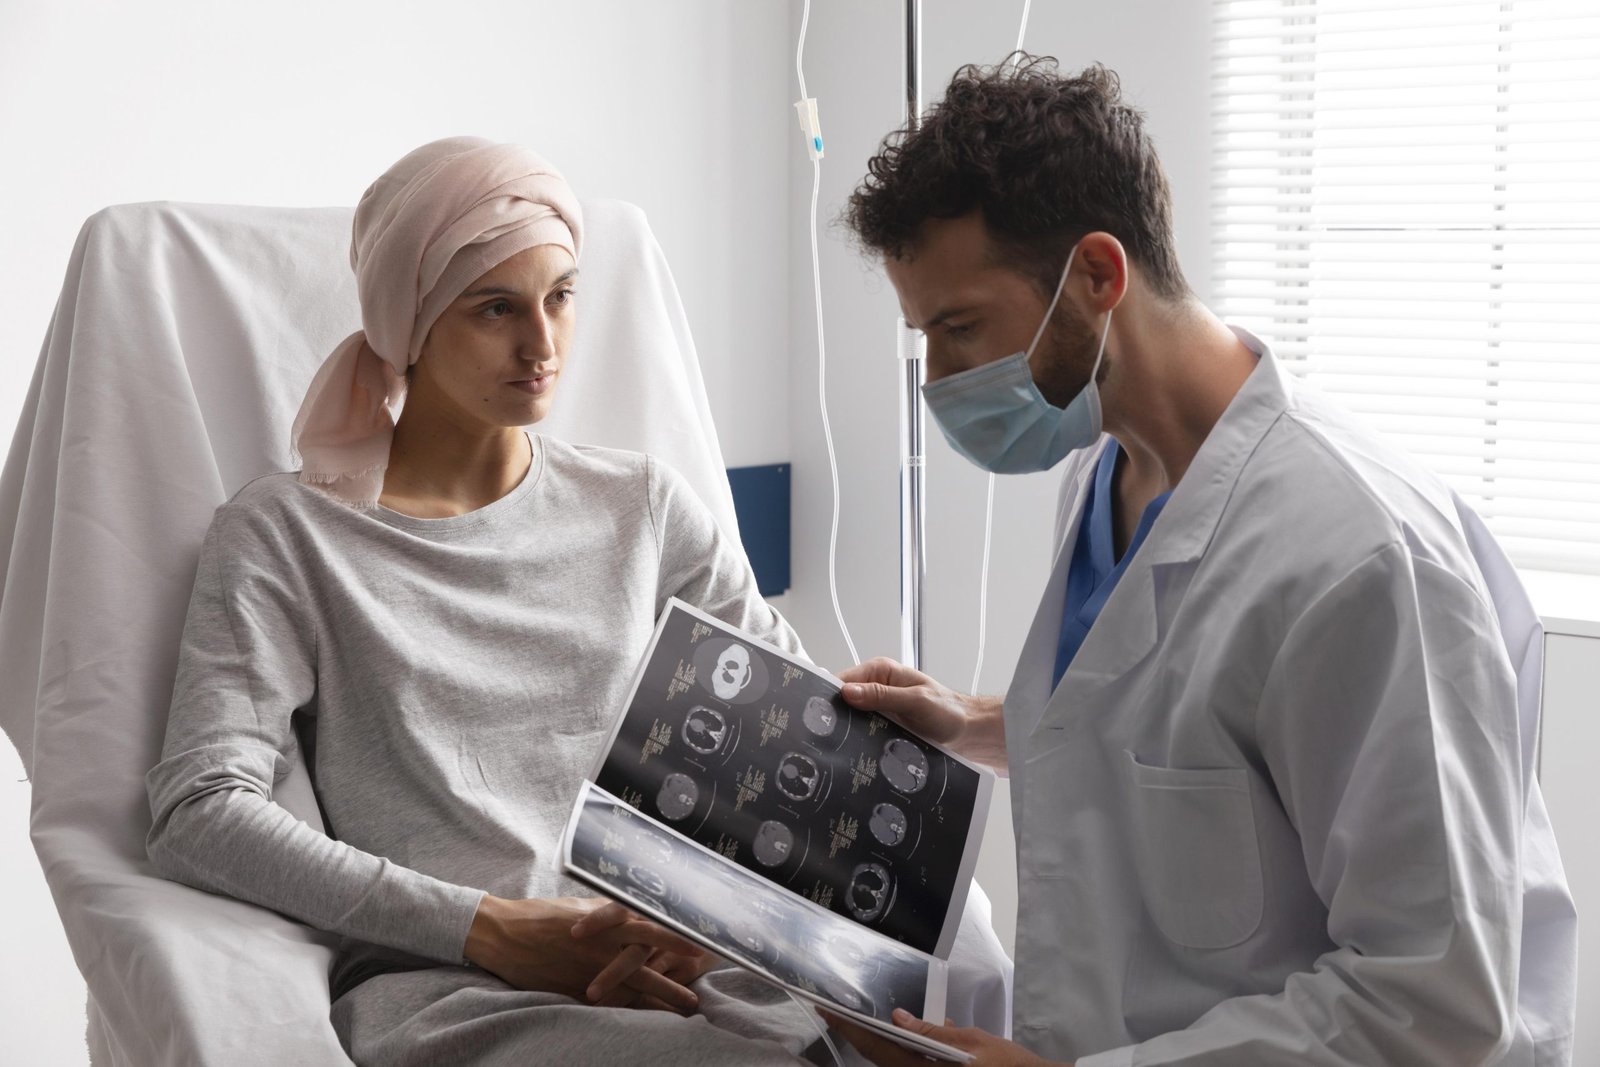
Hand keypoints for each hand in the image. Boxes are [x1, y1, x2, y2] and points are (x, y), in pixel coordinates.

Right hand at [464, 895, 703, 1012]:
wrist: (504, 934)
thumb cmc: (542, 916)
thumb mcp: (580, 907)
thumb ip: (608, 913)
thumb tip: (630, 911)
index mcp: (608, 922)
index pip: (651, 927)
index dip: (677, 936)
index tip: (701, 944)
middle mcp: (604, 946)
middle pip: (648, 962)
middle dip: (674, 978)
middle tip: (698, 992)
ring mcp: (590, 969)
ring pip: (633, 987)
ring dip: (659, 998)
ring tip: (683, 1010)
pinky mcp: (575, 989)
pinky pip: (607, 1004)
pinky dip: (626, 1012)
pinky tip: (643, 1022)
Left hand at [821, 1008, 1064, 1065]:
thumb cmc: (1008, 1065)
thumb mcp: (974, 1043)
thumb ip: (935, 1032)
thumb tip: (899, 1019)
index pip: (879, 1048)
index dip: (851, 1029)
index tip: (829, 1012)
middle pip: (880, 1060)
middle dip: (857, 1036)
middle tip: (836, 1014)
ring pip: (891, 1066)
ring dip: (875, 1046)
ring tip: (858, 1022)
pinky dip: (897, 1054)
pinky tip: (898, 1036)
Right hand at [837, 658, 1008, 771]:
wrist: (969, 734)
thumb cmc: (948, 712)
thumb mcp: (915, 701)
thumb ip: (881, 695)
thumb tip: (847, 692)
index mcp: (881, 671)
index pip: (843, 680)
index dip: (828, 696)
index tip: (816, 713)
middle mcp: (876, 687)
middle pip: (843, 701)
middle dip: (834, 716)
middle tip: (822, 736)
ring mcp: (879, 709)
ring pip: (851, 719)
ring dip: (846, 732)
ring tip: (834, 748)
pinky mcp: (883, 727)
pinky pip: (863, 733)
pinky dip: (857, 742)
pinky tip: (852, 754)